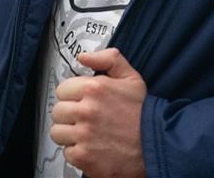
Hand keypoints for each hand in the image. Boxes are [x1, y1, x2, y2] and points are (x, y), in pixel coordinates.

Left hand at [50, 48, 146, 177]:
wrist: (156, 144)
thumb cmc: (143, 113)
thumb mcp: (131, 77)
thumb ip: (108, 59)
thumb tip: (83, 56)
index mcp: (94, 88)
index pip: (62, 90)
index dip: (72, 96)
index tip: (81, 102)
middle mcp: (86, 110)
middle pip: (57, 111)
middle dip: (69, 115)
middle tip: (84, 119)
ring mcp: (84, 135)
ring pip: (57, 132)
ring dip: (69, 134)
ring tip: (87, 134)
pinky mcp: (84, 156)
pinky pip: (67, 152)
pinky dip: (77, 152)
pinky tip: (91, 147)